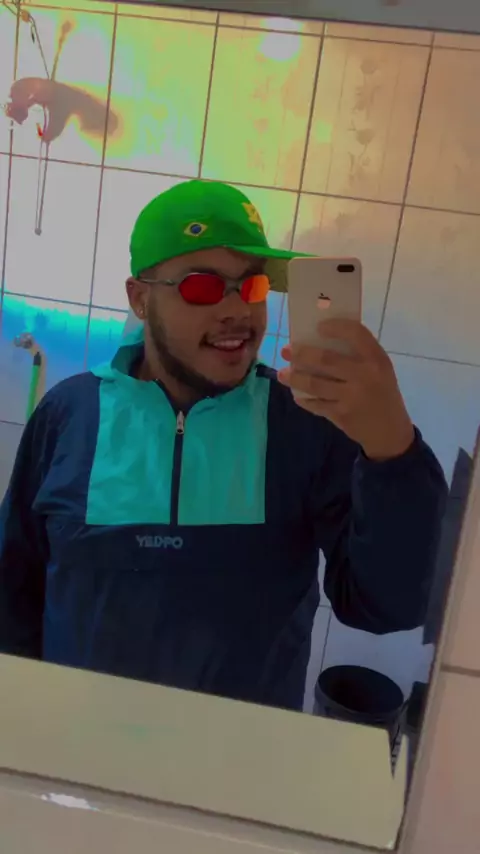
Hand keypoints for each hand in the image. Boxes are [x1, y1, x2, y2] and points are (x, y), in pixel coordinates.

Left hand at [278, 319, 414, 461]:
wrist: (390, 431)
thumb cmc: (381, 392)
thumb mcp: (380, 370)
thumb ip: (359, 356)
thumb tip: (321, 340)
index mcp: (376, 359)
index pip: (356, 334)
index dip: (337, 327)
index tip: (319, 326)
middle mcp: (365, 375)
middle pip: (326, 360)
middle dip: (301, 354)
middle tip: (286, 350)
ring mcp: (351, 397)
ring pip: (315, 384)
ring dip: (295, 378)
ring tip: (282, 374)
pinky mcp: (341, 414)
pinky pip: (316, 404)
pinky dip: (304, 399)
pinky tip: (297, 394)